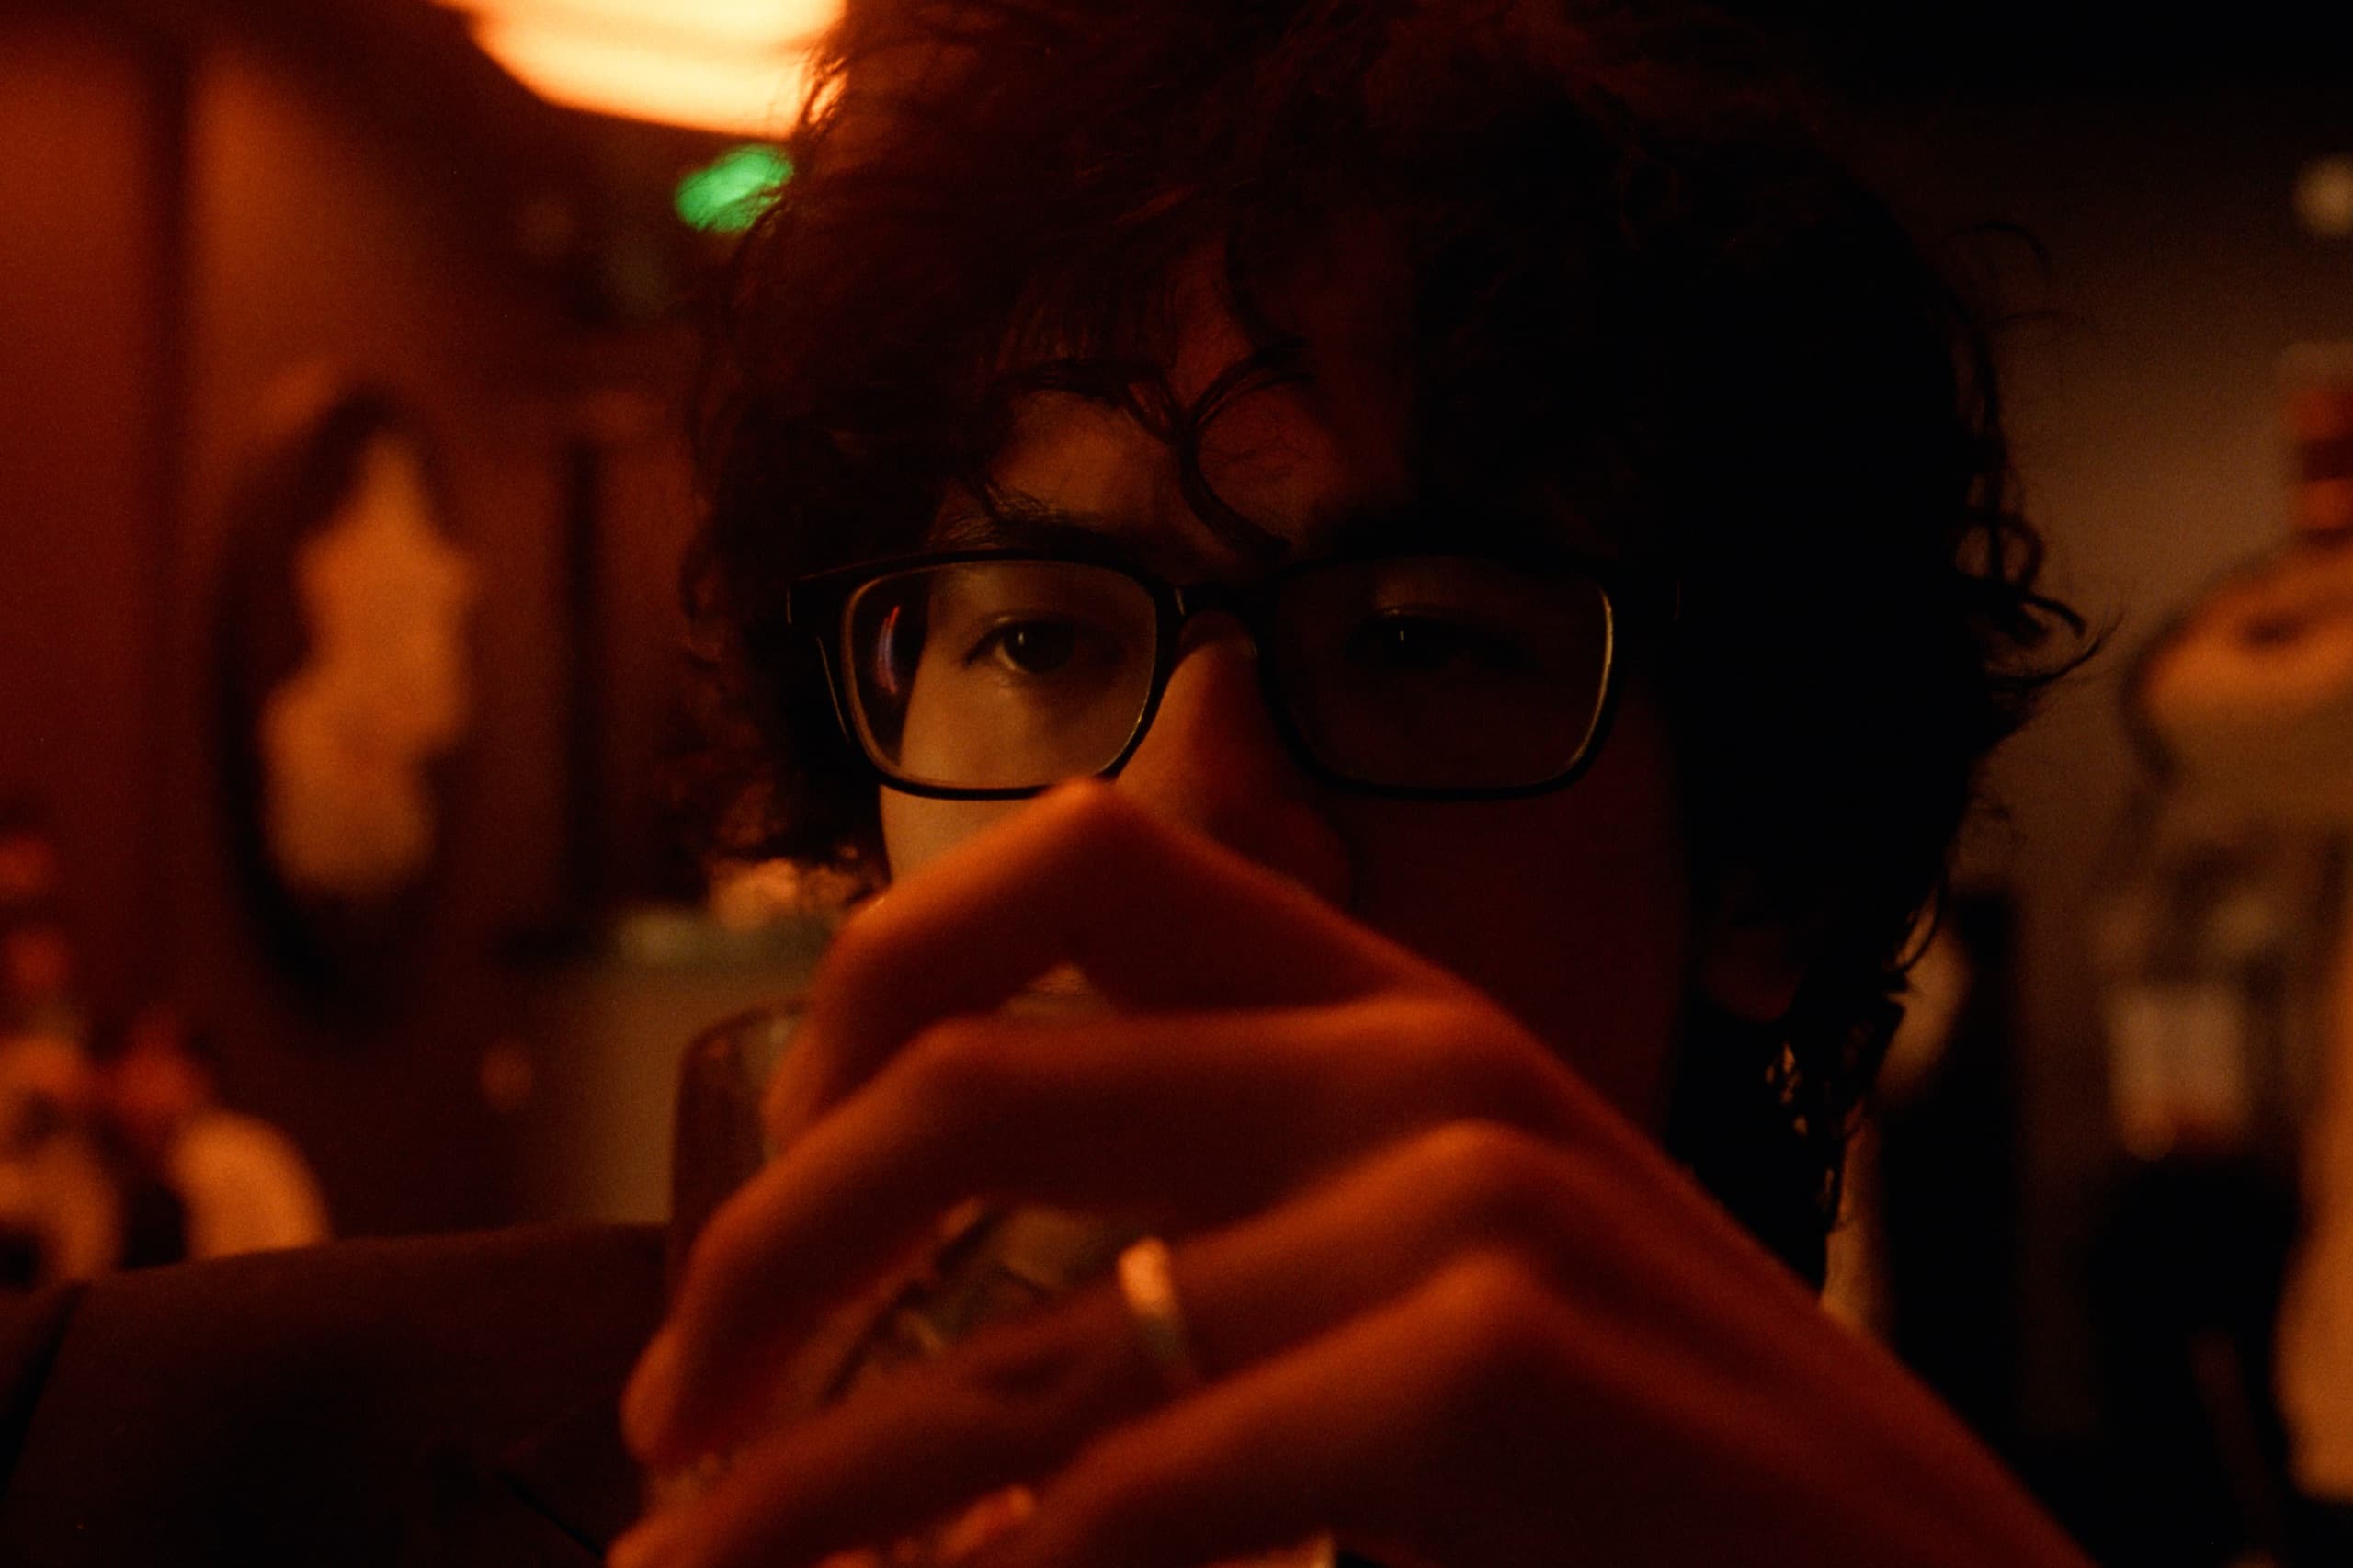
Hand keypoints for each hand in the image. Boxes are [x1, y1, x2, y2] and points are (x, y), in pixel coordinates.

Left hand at [615, 782, 2083, 1567]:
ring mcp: (1473, 1191)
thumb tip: (912, 1335)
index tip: (765, 1214)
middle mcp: (1419, 1054)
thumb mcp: (1416, 1287)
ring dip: (822, 1483)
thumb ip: (1222, 1236)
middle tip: (667, 1433)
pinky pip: (1158, 1474)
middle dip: (762, 1251)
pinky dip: (1035, 1567)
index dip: (854, 1000)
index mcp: (1389, 1008)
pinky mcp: (1512, 1350)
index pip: (1071, 861)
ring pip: (1031, 1333)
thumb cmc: (1638, 1468)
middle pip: (974, 1071)